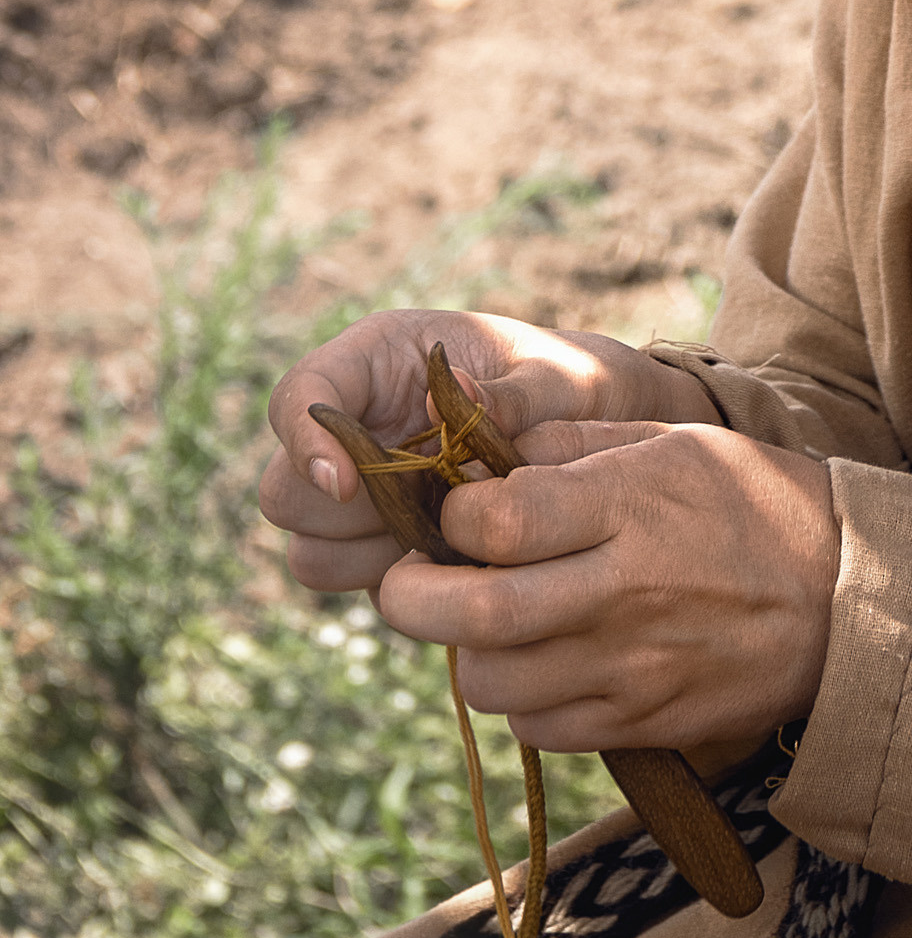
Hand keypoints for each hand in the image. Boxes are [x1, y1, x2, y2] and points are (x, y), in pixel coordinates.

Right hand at [260, 309, 720, 593]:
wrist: (600, 433)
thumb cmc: (577, 385)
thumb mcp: (564, 377)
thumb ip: (517, 392)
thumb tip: (462, 398)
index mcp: (382, 358)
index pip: (300, 394)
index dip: (305, 441)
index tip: (347, 482)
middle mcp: (356, 423)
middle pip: (285, 489)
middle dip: (347, 513)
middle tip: (428, 510)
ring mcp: (360, 487)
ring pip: (308, 546)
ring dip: (369, 554)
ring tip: (453, 534)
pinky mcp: (378, 540)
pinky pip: (350, 578)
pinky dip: (393, 579)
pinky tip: (456, 559)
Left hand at [377, 422, 839, 753]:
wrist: (847, 597)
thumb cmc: (753, 501)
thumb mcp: (672, 440)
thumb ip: (574, 444)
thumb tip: (485, 458)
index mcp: (627, 506)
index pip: (495, 522)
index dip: (449, 517)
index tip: (452, 511)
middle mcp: (620, 591)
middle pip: (473, 615)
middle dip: (411, 599)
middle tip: (406, 580)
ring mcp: (629, 667)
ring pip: (492, 683)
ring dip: (468, 651)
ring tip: (487, 618)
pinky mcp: (640, 724)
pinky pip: (540, 730)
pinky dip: (522, 700)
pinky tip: (543, 660)